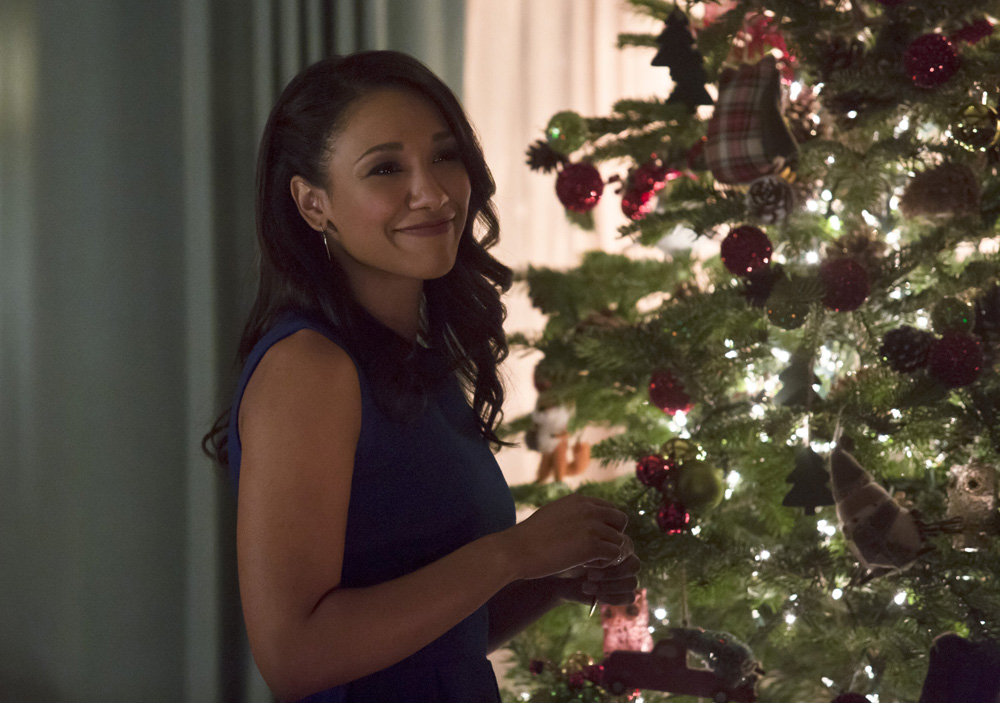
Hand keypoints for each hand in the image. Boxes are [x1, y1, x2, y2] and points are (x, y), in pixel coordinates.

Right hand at [499, 494, 627, 580]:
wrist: (516, 550)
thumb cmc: (529, 538)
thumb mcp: (552, 515)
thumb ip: (571, 514)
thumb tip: (582, 523)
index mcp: (579, 500)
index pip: (610, 508)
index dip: (607, 525)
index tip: (596, 540)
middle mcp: (589, 509)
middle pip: (621, 520)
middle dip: (614, 536)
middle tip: (599, 551)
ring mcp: (592, 526)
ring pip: (620, 540)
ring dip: (609, 553)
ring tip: (591, 563)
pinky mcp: (592, 545)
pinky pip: (615, 555)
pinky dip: (606, 564)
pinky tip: (588, 568)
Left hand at [555, 535, 639, 606]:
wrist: (560, 578)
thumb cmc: (567, 559)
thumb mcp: (576, 550)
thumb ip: (592, 547)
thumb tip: (602, 552)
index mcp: (617, 544)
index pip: (628, 548)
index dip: (611, 556)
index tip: (588, 561)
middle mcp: (624, 560)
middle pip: (634, 565)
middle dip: (611, 572)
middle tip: (589, 575)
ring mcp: (623, 578)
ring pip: (632, 582)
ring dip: (610, 586)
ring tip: (587, 585)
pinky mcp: (620, 594)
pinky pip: (629, 597)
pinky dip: (613, 598)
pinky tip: (596, 596)